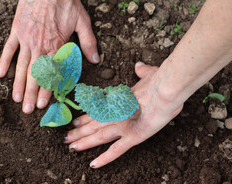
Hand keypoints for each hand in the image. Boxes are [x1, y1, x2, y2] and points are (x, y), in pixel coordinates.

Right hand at [0, 0, 98, 113]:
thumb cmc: (67, 1)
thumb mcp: (83, 21)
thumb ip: (89, 42)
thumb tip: (96, 59)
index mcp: (56, 45)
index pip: (52, 73)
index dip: (47, 90)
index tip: (44, 105)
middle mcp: (40, 46)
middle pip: (35, 75)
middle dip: (31, 94)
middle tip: (28, 111)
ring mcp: (26, 39)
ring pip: (21, 66)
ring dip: (18, 84)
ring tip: (15, 99)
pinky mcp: (17, 30)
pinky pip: (9, 49)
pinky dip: (5, 62)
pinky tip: (1, 75)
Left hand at [64, 62, 183, 167]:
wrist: (165, 90)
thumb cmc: (158, 81)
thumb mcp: (148, 73)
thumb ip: (142, 71)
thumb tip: (139, 66)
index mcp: (119, 101)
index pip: (98, 111)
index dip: (86, 117)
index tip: (75, 121)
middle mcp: (117, 114)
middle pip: (94, 124)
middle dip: (79, 131)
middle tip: (66, 137)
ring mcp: (123, 126)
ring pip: (98, 137)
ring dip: (84, 142)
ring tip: (70, 147)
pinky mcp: (132, 137)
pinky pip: (115, 151)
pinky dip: (104, 159)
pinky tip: (93, 165)